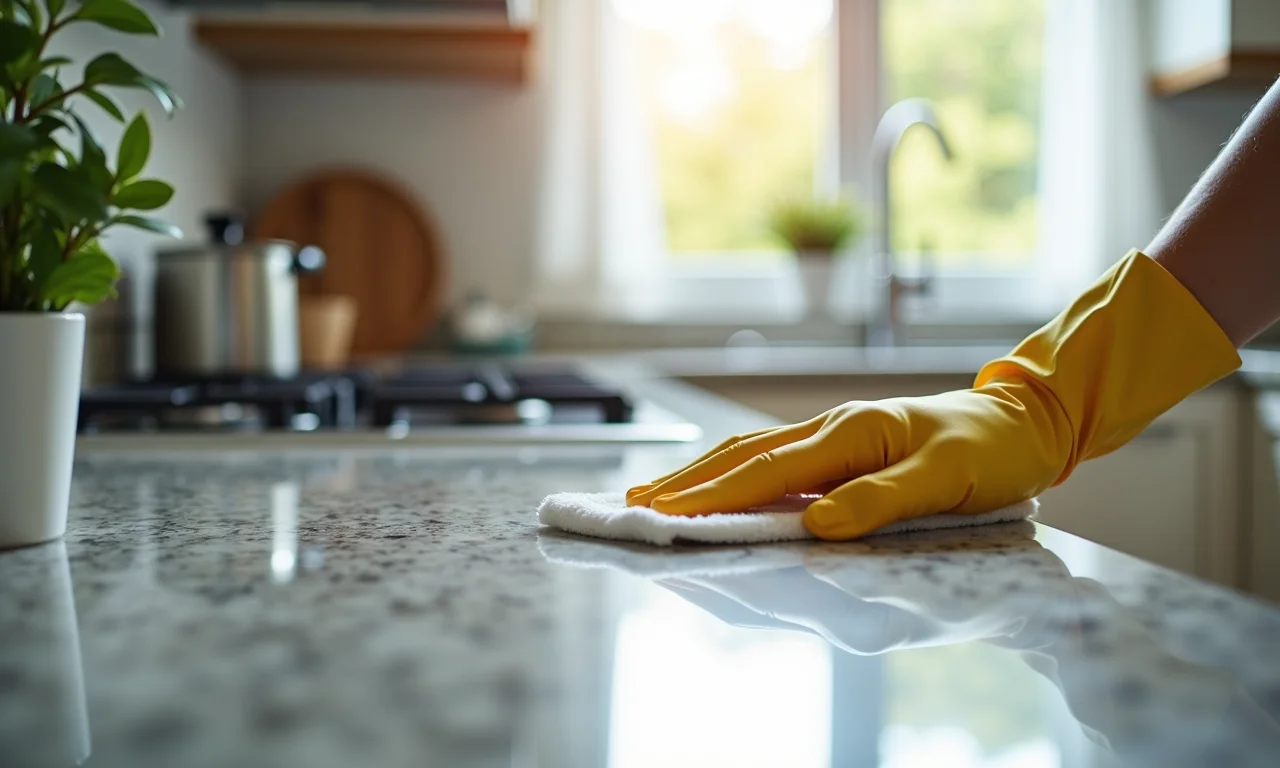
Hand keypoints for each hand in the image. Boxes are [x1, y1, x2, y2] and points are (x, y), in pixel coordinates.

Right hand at [630, 250, 1239, 539]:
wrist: (1024, 421)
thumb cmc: (991, 451)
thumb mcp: (947, 479)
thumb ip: (881, 500)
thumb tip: (816, 524)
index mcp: (852, 432)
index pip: (768, 470)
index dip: (713, 495)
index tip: (664, 512)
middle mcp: (833, 428)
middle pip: (743, 457)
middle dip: (686, 483)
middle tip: (632, 503)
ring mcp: (834, 436)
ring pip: (752, 455)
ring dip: (700, 475)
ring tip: (655, 494)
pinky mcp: (841, 447)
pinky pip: (774, 461)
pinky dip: (733, 474)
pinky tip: (716, 486)